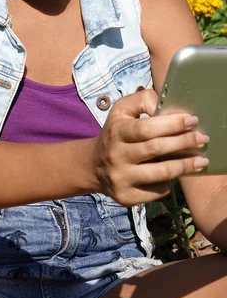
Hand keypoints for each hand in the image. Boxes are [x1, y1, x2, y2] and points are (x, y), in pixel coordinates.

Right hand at [93, 90, 208, 205]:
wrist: (94, 165)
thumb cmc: (116, 132)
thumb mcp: (122, 109)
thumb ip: (143, 100)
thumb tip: (164, 108)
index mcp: (116, 131)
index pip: (146, 128)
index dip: (171, 124)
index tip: (192, 121)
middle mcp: (116, 156)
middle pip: (156, 149)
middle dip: (184, 143)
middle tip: (203, 139)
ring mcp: (121, 178)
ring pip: (161, 174)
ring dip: (184, 166)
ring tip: (201, 161)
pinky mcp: (126, 197)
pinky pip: (157, 191)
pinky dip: (170, 182)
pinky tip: (176, 174)